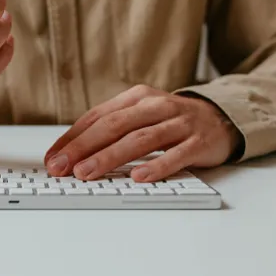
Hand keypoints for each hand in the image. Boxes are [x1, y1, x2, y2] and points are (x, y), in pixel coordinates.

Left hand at [43, 85, 242, 181]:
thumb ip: (112, 129)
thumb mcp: (141, 115)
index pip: (97, 116)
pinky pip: (176, 155)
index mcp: (136, 98)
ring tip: (87, 172)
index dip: (73, 137)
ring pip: (140, 139)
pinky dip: (157, 166)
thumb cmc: (171, 120)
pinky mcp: (198, 142)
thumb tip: (73, 153)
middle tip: (63, 166)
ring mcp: (179, 123)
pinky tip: (139, 177)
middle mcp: (156, 106)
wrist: (222, 117)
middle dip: (84, 147)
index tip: (53, 157)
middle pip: (114, 126)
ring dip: (110, 157)